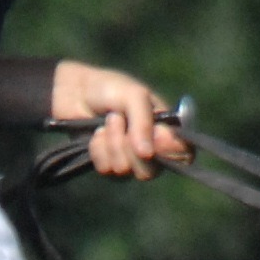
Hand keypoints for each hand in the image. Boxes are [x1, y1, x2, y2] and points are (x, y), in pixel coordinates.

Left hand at [50, 60, 190, 180]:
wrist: (75, 92)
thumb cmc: (110, 88)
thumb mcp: (134, 96)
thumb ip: (144, 123)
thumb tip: (147, 154)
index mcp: (166, 129)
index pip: (184, 153)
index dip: (172, 151)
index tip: (156, 136)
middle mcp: (151, 149)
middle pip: (151, 171)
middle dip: (130, 147)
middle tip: (119, 121)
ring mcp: (129, 159)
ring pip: (126, 170)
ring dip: (112, 143)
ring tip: (107, 122)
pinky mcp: (108, 165)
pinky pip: (107, 171)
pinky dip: (99, 150)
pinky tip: (96, 135)